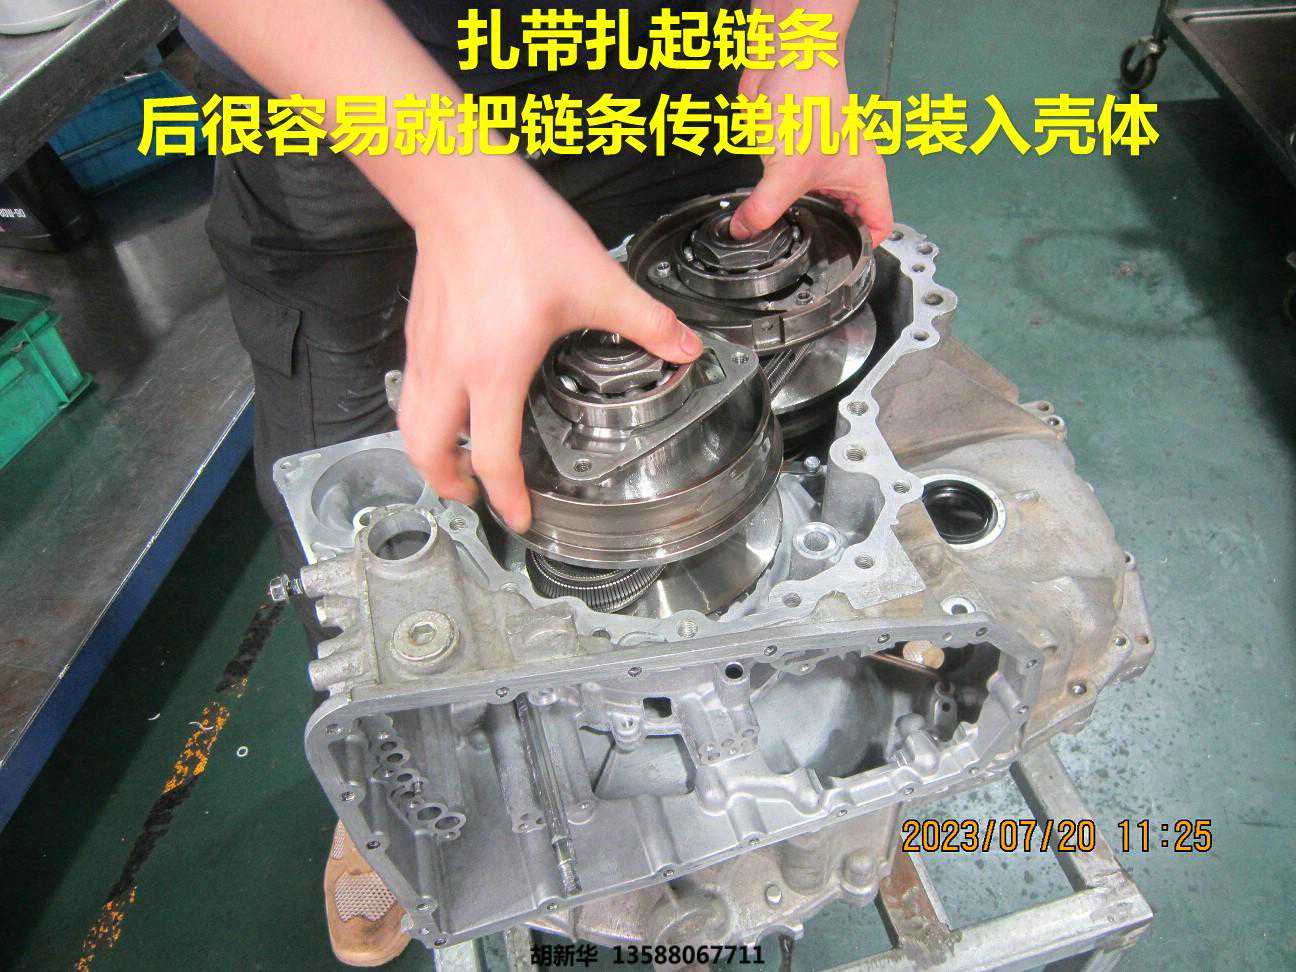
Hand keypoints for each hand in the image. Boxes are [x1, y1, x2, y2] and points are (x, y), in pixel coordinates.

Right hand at [397, 156, 702, 533]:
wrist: (461, 186)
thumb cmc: (518, 230)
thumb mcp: (596, 281)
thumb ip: (645, 321)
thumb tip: (686, 347)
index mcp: (496, 369)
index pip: (492, 457)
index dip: (506, 497)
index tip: (520, 517)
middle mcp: (452, 369)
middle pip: (429, 454)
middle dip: (450, 486)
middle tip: (476, 496)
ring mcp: (427, 351)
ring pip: (410, 425)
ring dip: (430, 454)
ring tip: (459, 461)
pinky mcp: (419, 330)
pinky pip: (411, 391)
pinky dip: (426, 416)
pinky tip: (457, 403)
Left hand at [729, 61, 892, 246]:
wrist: (788, 57)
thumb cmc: (811, 98)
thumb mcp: (788, 169)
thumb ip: (764, 208)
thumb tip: (745, 232)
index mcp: (863, 178)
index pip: (880, 226)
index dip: (866, 250)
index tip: (841, 268)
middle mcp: (845, 173)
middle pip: (844, 219)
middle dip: (825, 239)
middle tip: (803, 261)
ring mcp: (818, 163)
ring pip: (812, 204)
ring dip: (797, 219)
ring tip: (780, 243)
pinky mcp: (791, 153)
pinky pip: (786, 186)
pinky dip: (776, 199)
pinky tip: (760, 214)